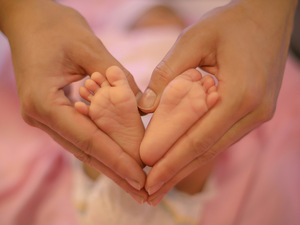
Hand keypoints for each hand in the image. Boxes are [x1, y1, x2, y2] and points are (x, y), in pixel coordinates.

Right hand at [0, 0, 145, 199]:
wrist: (28, 18)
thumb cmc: (54, 26)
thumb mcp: (88, 46)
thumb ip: (115, 77)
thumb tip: (143, 105)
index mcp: (44, 101)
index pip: (86, 139)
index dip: (115, 160)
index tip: (139, 177)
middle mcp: (42, 116)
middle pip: (85, 152)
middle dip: (115, 172)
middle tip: (143, 193)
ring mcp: (47, 116)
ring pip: (83, 147)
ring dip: (110, 165)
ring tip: (135, 183)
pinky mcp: (55, 112)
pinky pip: (81, 134)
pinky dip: (102, 148)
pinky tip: (119, 159)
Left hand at [138, 0, 296, 202]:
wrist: (269, 14)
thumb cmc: (231, 22)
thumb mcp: (194, 39)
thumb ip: (167, 74)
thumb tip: (145, 108)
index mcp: (240, 94)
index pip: (198, 138)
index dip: (171, 159)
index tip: (147, 175)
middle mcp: (253, 111)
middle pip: (207, 151)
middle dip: (176, 173)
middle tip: (150, 193)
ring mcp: (257, 114)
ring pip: (215, 147)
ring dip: (187, 165)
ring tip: (162, 182)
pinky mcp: (253, 111)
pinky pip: (222, 136)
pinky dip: (199, 150)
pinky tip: (183, 158)